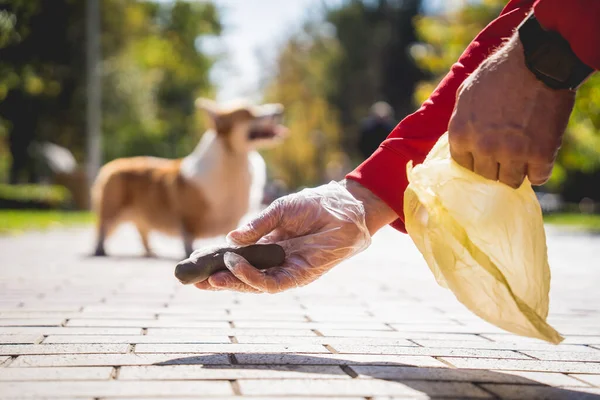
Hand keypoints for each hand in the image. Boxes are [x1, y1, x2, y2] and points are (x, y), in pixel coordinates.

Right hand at [194, 180, 395, 292]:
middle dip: (217, 278)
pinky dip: (252, 277)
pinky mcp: (299, 276)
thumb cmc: (315, 205)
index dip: (217, 260)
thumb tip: (230, 238)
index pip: (237, 256)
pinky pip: (272, 284)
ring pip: (253, 284)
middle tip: (194, 278)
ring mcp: (286, 269)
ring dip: (231, 282)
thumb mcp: (280, 210)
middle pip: (241, 275)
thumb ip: (257, 225)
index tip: (195, 260)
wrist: (345, 208)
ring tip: (211, 277)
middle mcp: (274, 260)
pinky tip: (236, 266)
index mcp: (267, 243)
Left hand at [448, 34, 575, 187]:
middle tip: (506, 158)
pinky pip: (538, 178)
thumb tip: (458, 140)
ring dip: (517, 172)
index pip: (462, 166)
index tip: (484, 158)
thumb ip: (460, 119)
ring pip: (510, 182)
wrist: (538, 60)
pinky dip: (539, 171)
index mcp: (460, 134)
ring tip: (523, 159)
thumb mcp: (466, 92)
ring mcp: (512, 153)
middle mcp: (482, 148)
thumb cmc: (500, 72)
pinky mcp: (540, 154)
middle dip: (495, 168)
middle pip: (486, 177)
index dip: (475, 162)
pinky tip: (540, 159)